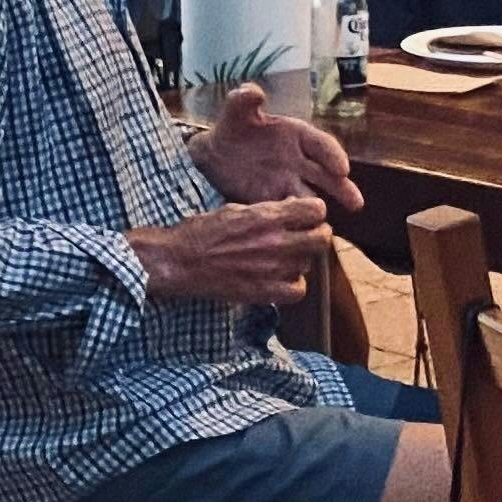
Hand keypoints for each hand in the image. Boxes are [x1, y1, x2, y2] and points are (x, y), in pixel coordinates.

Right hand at [129, 198, 330, 308]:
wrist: (179, 261)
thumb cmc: (202, 231)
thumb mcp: (235, 209)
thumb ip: (268, 210)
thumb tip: (293, 209)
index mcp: (267, 216)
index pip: (317, 210)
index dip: (313, 211)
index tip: (305, 215)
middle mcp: (275, 242)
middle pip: (322, 238)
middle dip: (316, 234)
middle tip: (304, 236)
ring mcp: (273, 269)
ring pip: (309, 263)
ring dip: (300, 259)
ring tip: (281, 257)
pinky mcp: (266, 292)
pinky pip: (298, 289)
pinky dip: (293, 284)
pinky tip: (279, 278)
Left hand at [190, 83, 362, 213]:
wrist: (214, 153)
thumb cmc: (233, 127)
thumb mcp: (235, 110)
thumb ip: (243, 100)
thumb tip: (254, 91)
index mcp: (297, 135)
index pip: (322, 145)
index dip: (333, 156)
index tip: (342, 169)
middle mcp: (300, 160)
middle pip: (326, 175)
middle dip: (341, 188)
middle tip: (355, 203)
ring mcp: (288, 182)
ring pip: (310, 196)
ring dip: (319, 208)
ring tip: (329, 224)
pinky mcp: (273, 199)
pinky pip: (287, 209)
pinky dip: (293, 218)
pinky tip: (300, 230)